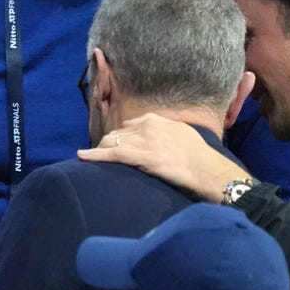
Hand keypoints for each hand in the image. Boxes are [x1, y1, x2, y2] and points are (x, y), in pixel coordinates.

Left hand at [75, 113, 250, 201]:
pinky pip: (112, 153)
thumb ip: (165, 132)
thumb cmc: (200, 157)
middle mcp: (147, 126)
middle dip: (107, 142)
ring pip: (111, 141)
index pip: (130, 125)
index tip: (116, 143)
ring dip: (99, 149)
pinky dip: (94, 155)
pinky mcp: (140, 156)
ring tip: (90, 156)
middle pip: (118, 133)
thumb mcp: (183, 135)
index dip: (121, 136)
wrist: (207, 169)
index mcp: (157, 120)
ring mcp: (143, 140)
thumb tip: (155, 137)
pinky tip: (82, 156)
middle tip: (101, 153)